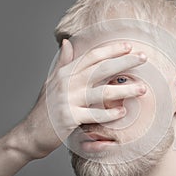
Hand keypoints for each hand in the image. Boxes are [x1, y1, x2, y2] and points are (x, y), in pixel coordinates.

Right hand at [21, 39, 147, 159]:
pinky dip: (110, 113)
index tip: (129, 46)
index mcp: (66, 73)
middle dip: (124, 62)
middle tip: (144, 58)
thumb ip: (63, 62)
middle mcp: (68, 83)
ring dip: (124, 90)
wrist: (31, 132)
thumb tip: (67, 42)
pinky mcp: (70, 118)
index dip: (111, 49)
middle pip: (101, 69)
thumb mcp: (52, 81)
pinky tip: (123, 112)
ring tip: (142, 89)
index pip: (92, 56)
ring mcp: (68, 100)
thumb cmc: (45, 107)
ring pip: (102, 92)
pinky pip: (95, 114)